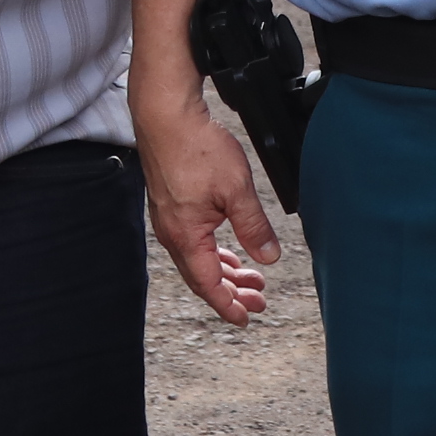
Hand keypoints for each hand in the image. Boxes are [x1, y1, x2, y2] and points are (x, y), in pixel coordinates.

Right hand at [136, 90, 280, 320]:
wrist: (166, 117)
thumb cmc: (196, 148)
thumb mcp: (237, 190)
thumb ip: (253, 227)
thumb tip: (269, 257)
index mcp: (187, 237)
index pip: (208, 285)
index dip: (228, 305)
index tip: (246, 318)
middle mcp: (173, 234)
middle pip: (202, 276)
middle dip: (231, 292)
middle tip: (258, 301)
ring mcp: (169, 220)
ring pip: (198, 258)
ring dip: (224, 271)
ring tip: (250, 278)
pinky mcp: (171, 205)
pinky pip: (193, 241)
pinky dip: (213, 252)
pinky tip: (227, 250)